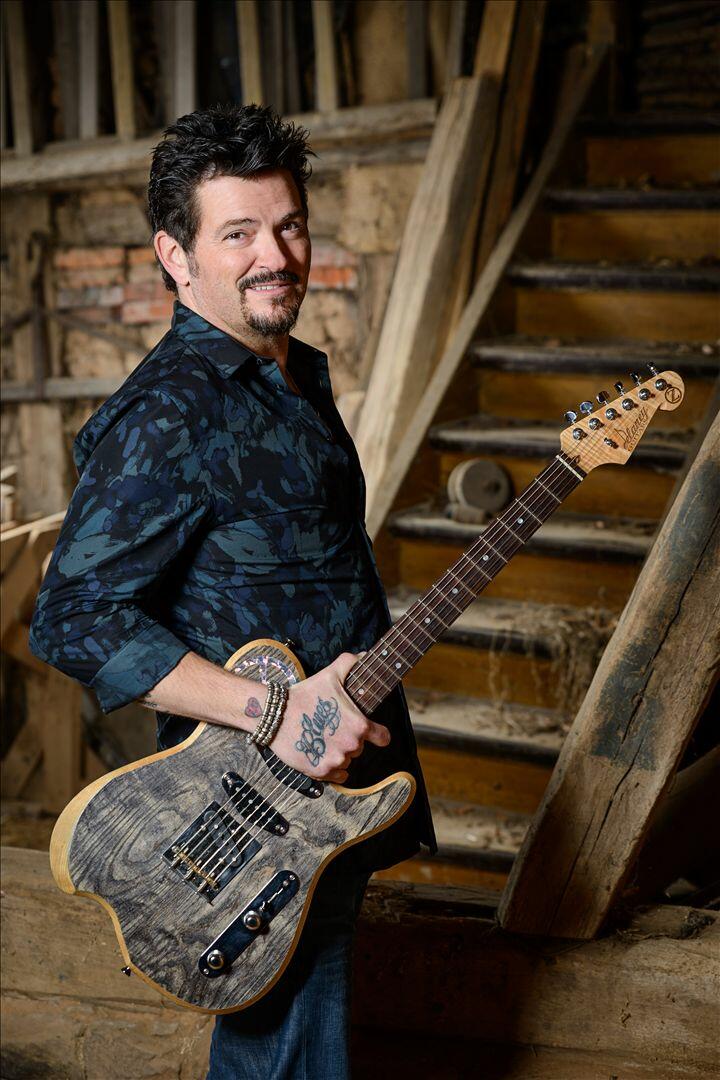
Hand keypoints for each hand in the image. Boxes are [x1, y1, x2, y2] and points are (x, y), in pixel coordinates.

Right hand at [270, 652, 390, 781]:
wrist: (276, 714)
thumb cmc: (305, 694)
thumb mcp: (330, 674)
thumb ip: (351, 663)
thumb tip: (365, 655)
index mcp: (359, 725)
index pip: (382, 737)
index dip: (377, 734)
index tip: (370, 731)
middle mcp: (351, 745)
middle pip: (359, 748)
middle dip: (349, 740)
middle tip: (332, 728)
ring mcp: (336, 760)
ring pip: (347, 761)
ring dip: (339, 753)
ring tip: (322, 738)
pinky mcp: (321, 771)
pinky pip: (337, 776)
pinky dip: (331, 768)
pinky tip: (321, 754)